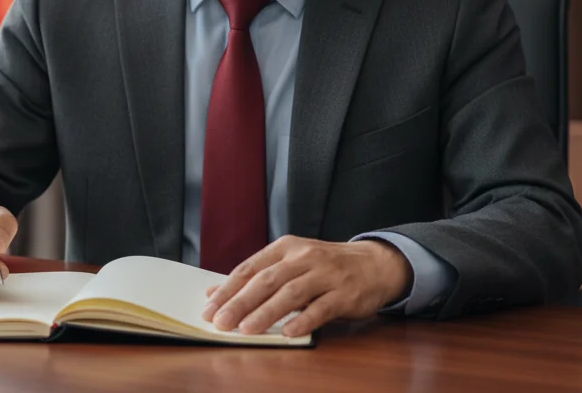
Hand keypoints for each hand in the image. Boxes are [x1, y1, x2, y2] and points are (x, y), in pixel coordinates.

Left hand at [200, 236, 412, 337]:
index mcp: (286, 248)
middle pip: (266, 280)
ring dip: (266, 312)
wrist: (372, 264)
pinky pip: (321, 308)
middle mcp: (303, 257)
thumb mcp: (291, 264)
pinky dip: (303, 320)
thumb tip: (215, 292)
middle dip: (240, 302)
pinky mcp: (344, 293)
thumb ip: (257, 277)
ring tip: (246, 330)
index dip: (228, 288)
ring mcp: (325, 274)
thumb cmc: (323, 267)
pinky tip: (288, 333)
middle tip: (221, 322)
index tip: (209, 308)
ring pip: (290, 293)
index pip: (250, 268)